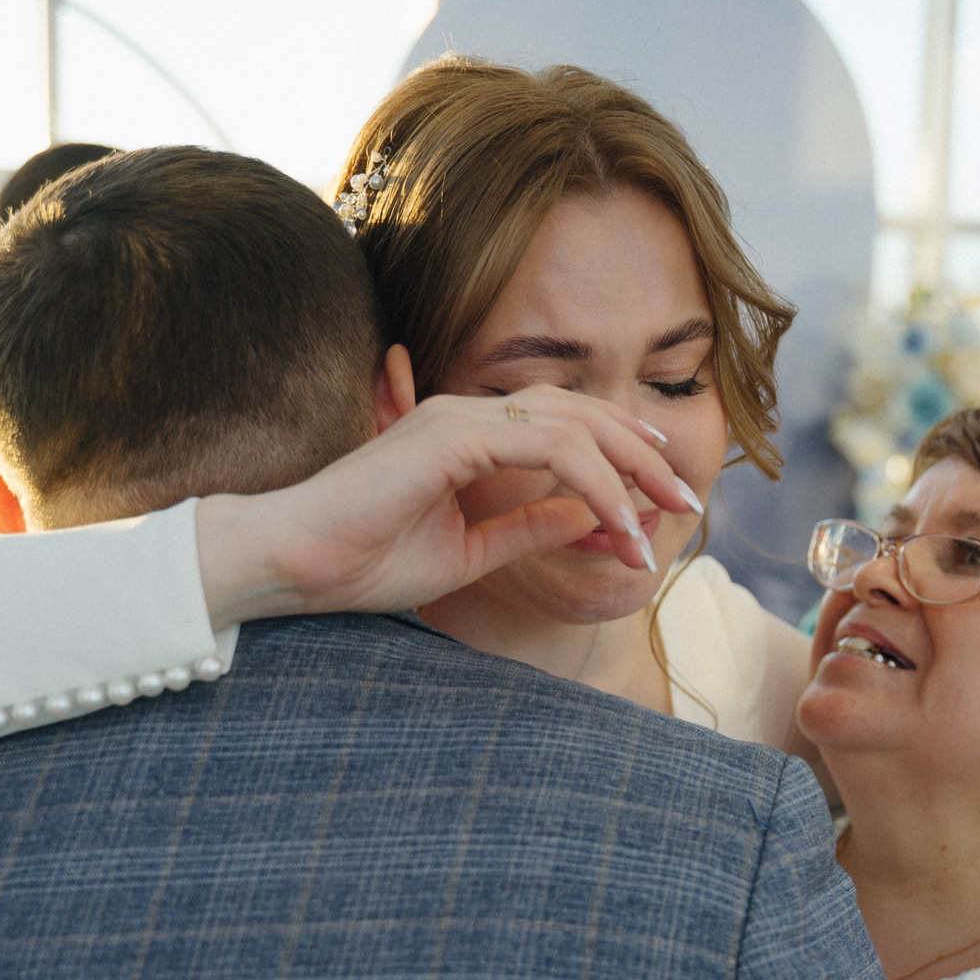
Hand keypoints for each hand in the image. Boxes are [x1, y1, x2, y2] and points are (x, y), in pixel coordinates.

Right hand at [194, 387, 696, 627]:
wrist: (292, 565)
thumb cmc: (361, 562)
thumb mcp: (469, 552)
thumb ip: (529, 528)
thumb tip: (591, 519)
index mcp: (468, 436)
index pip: (562, 427)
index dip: (619, 454)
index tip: (659, 498)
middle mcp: (467, 415)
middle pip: (579, 414)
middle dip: (642, 454)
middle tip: (687, 500)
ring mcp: (458, 419)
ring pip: (572, 424)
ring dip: (629, 469)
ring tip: (666, 514)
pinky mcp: (451, 436)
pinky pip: (548, 448)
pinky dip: (593, 483)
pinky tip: (621, 524)